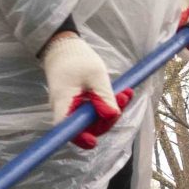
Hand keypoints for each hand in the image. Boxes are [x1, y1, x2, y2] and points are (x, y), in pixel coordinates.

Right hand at [41, 32, 127, 147]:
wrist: (64, 47)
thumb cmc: (77, 58)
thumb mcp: (95, 74)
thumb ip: (104, 96)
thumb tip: (112, 116)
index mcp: (63, 102)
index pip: (67, 128)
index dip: (79, 138)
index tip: (93, 141)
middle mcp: (64, 109)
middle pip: (86, 126)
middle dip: (108, 117)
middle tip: (124, 98)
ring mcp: (71, 107)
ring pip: (93, 119)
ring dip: (111, 109)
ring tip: (125, 93)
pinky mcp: (79, 104)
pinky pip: (93, 111)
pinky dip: (107, 104)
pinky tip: (121, 94)